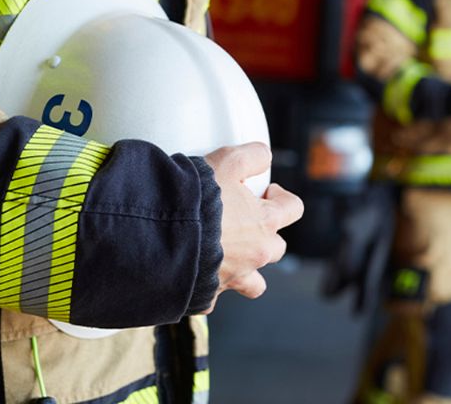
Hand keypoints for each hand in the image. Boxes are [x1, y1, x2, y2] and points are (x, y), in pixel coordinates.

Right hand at [202, 142, 303, 312]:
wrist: (157, 236)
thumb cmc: (194, 199)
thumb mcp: (226, 162)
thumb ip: (252, 156)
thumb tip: (265, 156)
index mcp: (264, 223)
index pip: (293, 208)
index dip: (281, 197)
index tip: (266, 192)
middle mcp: (255, 254)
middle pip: (277, 248)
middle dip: (265, 235)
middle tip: (243, 222)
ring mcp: (233, 278)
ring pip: (254, 283)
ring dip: (246, 270)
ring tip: (227, 256)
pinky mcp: (208, 295)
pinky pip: (215, 295)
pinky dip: (208, 285)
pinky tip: (194, 271)